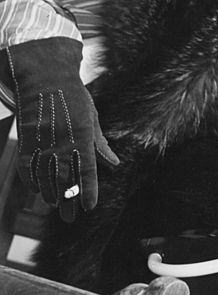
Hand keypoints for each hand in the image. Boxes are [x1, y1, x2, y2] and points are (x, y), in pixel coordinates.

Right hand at [0, 38, 118, 220]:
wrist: (45, 78)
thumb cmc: (74, 99)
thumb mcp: (91, 119)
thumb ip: (100, 144)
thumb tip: (114, 164)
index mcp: (82, 134)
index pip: (88, 169)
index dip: (89, 190)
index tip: (89, 207)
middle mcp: (62, 140)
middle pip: (65, 178)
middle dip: (68, 200)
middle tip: (70, 217)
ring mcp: (42, 140)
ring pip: (44, 176)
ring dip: (50, 193)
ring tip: (55, 204)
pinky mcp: (25, 138)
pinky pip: (27, 166)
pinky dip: (32, 180)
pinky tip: (37, 190)